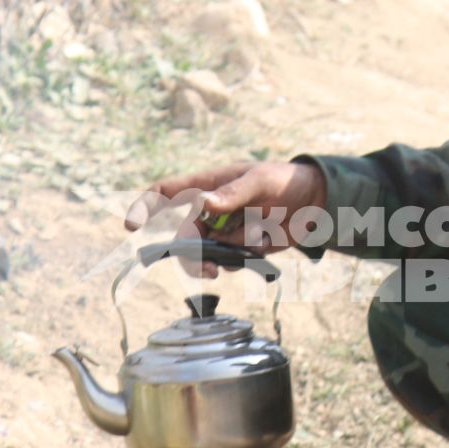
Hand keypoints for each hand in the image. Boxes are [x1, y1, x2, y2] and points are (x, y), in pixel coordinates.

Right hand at [123, 161, 327, 271]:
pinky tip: (253, 253)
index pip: (166, 192)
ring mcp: (222, 231)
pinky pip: (225, 261)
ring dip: (208, 263)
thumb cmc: (285, 180)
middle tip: (206, 266)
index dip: (145, 206)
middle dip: (187, 252)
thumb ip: (234, 193)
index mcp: (207, 186)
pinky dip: (233, 264)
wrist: (315, 203)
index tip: (133, 225)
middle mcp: (209, 210)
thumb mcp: (261, 180)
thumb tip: (204, 204)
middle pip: (181, 234)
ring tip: (225, 267)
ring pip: (200, 253)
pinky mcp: (238, 248)